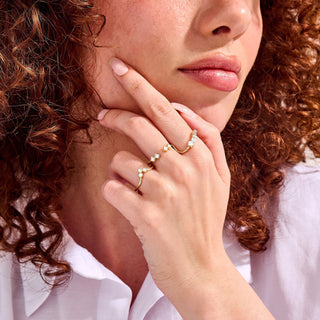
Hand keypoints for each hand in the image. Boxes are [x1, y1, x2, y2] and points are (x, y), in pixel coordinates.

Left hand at [98, 56, 229, 290]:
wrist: (201, 269)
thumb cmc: (204, 220)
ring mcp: (166, 191)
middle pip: (142, 124)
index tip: (121, 68)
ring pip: (121, 159)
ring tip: (135, 187)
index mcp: (203, 157)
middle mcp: (186, 168)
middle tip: (103, 112)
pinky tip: (129, 204)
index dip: (141, 86)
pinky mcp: (146, 215)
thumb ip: (208, 140)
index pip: (169, 110)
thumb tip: (179, 109)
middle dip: (117, 112)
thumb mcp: (220, 178)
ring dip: (120, 171)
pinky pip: (112, 188)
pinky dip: (114, 193)